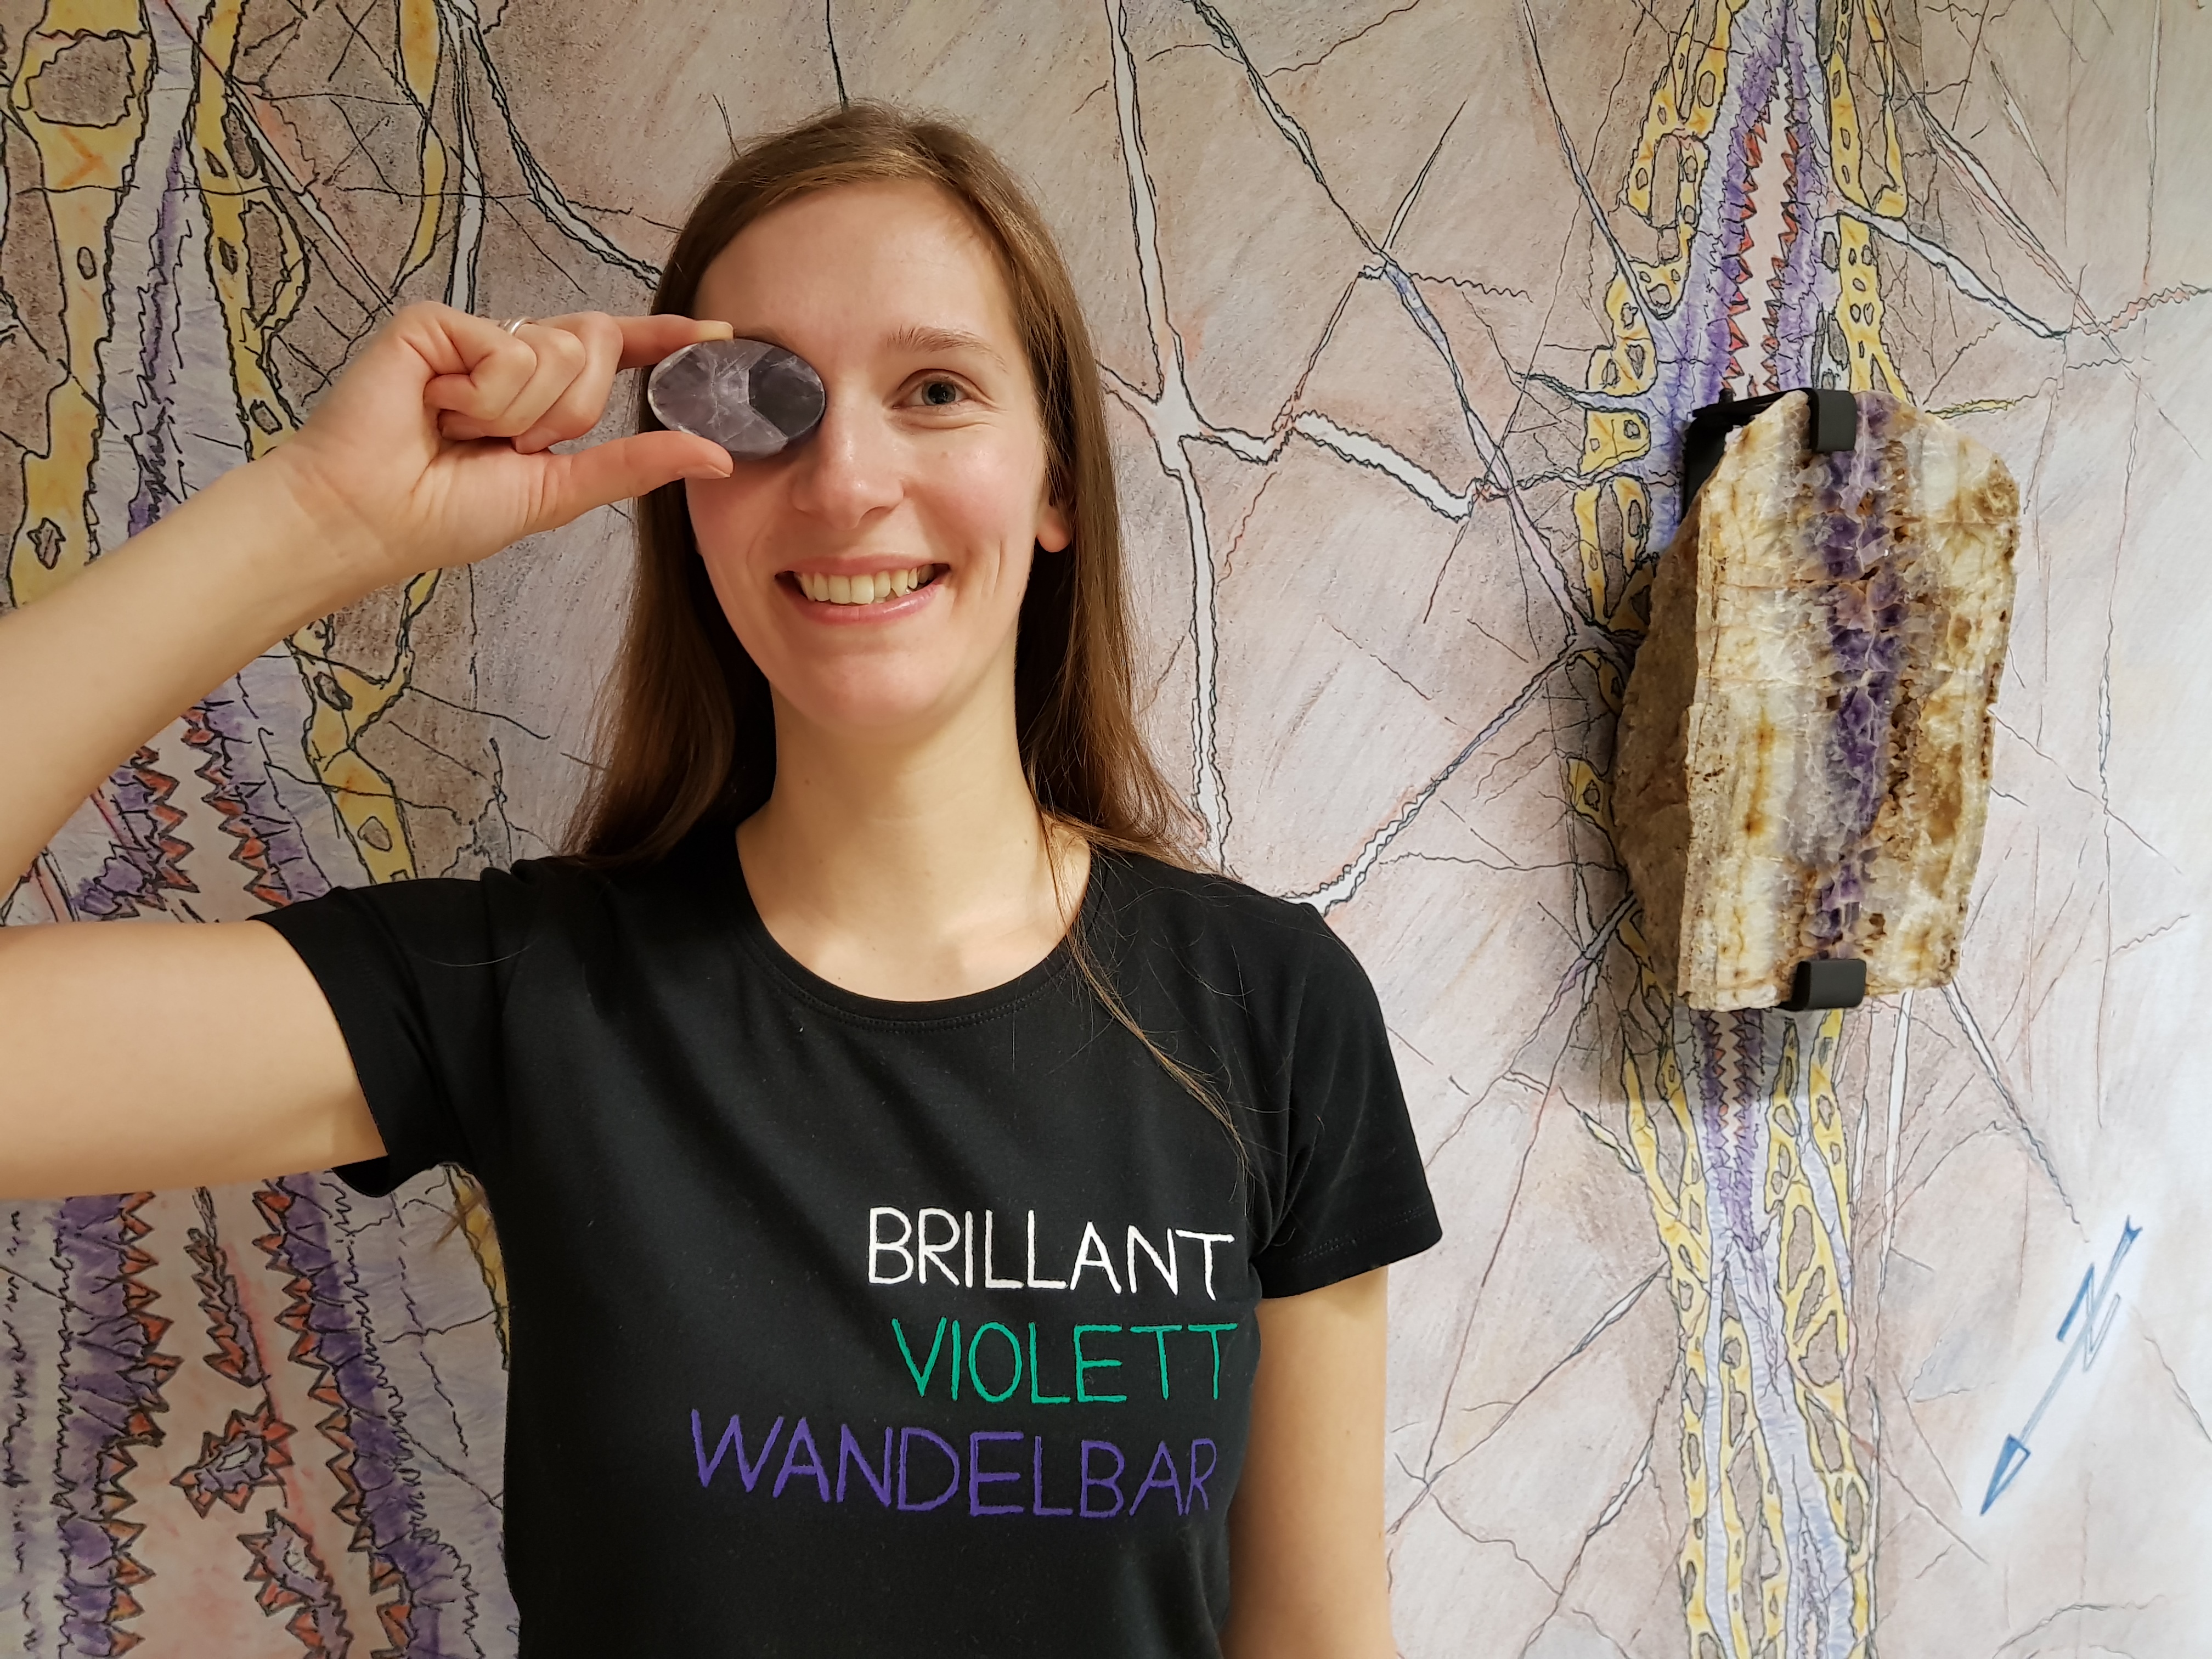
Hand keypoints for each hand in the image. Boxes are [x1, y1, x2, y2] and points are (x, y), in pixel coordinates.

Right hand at [265, 304, 734, 591]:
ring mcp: (473, 335)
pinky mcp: (435, 322)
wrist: (368, 517)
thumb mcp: (560, 490)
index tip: (721, 333)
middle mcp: (511, 354)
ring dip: (518, 413)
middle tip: (507, 445)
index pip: (614, 352)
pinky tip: (434, 410)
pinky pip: (507, 349)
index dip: (665, 339)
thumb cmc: (445, 514)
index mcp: (539, 392)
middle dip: (568, 411)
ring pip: (557, 349)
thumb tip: (720, 456)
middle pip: (596, 345)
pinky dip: (481, 397)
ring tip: (460, 432)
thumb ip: (636, 464)